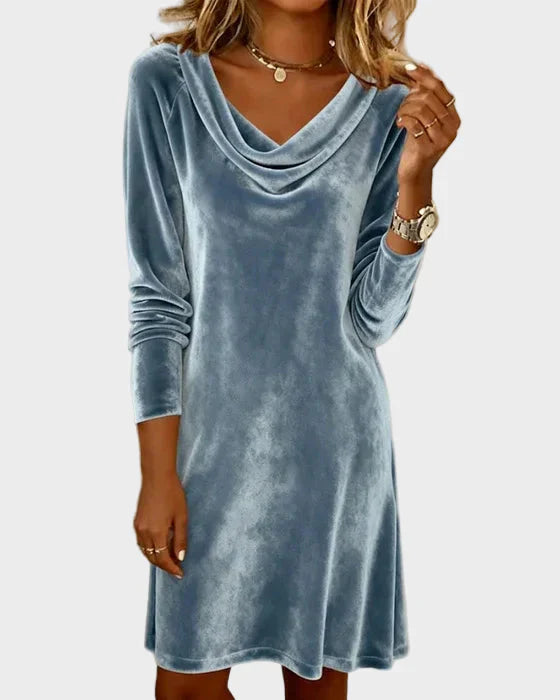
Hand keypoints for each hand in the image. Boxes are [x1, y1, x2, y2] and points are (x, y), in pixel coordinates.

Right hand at [134, 472, 187, 578]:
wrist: (157, 477)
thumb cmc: (172, 494)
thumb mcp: (181, 517)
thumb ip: (180, 539)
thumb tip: (180, 557)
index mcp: (157, 532)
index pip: (163, 559)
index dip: (172, 568)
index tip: (180, 574)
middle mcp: (144, 532)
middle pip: (152, 557)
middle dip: (164, 565)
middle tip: (177, 567)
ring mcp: (138, 527)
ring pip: (145, 551)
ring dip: (156, 558)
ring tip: (170, 559)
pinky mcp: (136, 522)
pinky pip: (141, 543)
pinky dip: (149, 549)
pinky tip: (159, 547)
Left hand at [395, 62, 460, 183]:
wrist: (415, 171)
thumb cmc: (418, 143)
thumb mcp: (424, 118)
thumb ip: (425, 97)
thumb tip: (419, 68)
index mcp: (454, 117)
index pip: (440, 88)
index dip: (424, 76)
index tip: (409, 68)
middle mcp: (452, 127)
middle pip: (429, 97)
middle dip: (410, 97)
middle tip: (402, 107)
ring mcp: (442, 139)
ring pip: (421, 109)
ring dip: (405, 109)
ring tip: (401, 116)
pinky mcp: (429, 149)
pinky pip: (414, 124)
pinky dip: (404, 120)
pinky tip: (400, 124)